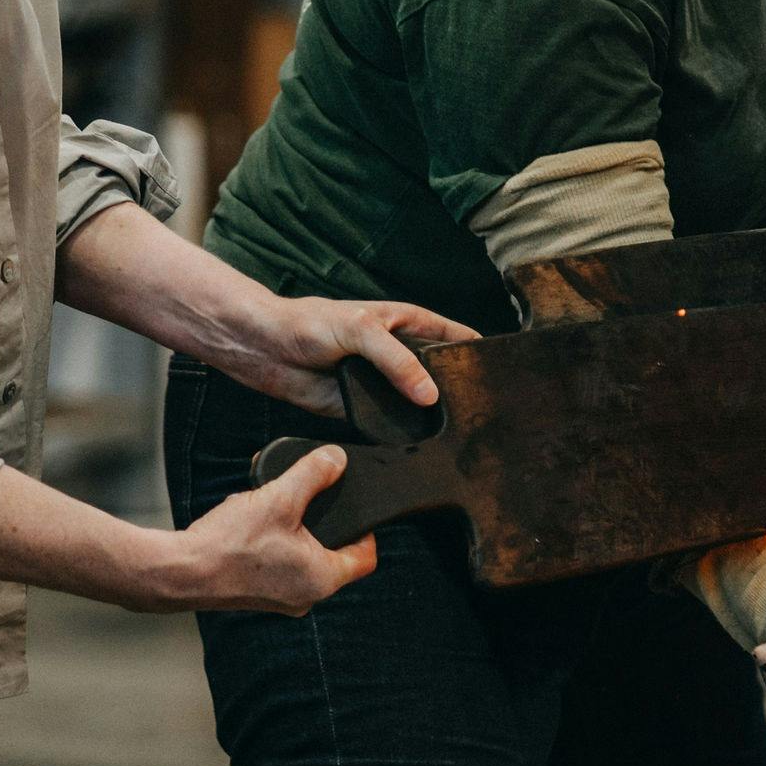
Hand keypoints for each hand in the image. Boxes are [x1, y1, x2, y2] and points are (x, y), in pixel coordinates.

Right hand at [163, 445, 379, 614]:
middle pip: (333, 553)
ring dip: (292, 528)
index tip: (353, 508)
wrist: (180, 572)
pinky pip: (279, 563)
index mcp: (323, 579)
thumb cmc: (230, 544)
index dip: (366, 529)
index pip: (366, 557)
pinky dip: (272, 540)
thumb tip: (337, 459)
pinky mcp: (258, 594)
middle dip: (321, 521)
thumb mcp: (278, 498)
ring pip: (302, 556)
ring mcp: (281, 599)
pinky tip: (253, 521)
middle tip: (309, 498)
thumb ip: (313, 474)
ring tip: (275, 505)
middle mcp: (306, 596)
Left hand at [228, 296, 478, 417]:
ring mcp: (384, 384)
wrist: (267, 349)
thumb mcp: (362, 329)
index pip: (454, 337)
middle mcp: (400, 355)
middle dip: (456, 391)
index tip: (498, 372)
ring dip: (429, 416)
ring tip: (456, 433)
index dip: (475, 352)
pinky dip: (401, 432)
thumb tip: (429, 393)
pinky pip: (391, 424)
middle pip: (440, 375)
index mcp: (408, 324)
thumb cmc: (311, 322)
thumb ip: (397, 360)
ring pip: (417, 403)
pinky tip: (416, 443)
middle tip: (481, 412)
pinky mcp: (366, 409)